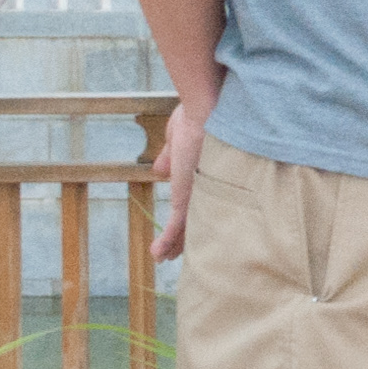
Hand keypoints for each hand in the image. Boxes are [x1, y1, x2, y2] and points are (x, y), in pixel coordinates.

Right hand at [148, 88, 213, 262]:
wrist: (208, 109)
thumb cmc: (196, 114)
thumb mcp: (178, 138)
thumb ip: (170, 156)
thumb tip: (160, 170)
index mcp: (206, 174)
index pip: (201, 200)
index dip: (194, 214)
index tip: (186, 228)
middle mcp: (209, 187)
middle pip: (202, 218)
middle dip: (191, 236)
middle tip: (183, 253)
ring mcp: (200, 194)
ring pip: (191, 227)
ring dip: (177, 244)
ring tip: (165, 259)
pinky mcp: (188, 196)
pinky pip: (177, 225)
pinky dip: (167, 241)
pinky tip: (158, 255)